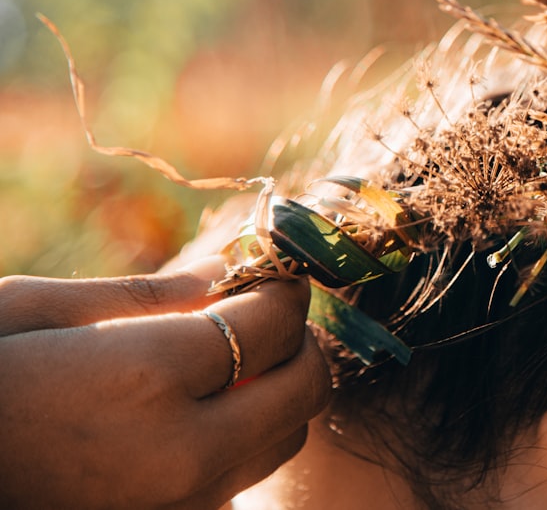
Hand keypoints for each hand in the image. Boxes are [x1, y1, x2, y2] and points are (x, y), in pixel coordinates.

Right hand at [0, 258, 331, 509]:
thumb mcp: (33, 312)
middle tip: (269, 314)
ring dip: (278, 393)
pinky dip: (240, 442)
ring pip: (285, 440)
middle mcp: (178, 453)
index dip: (283, 290)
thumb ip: (145, 294)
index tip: (276, 274)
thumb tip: (225, 269)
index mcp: (144, 378)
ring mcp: (178, 507)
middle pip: (303, 388)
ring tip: (233, 364)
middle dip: (300, 341)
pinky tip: (194, 418)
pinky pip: (239, 480)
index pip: (270, 324)